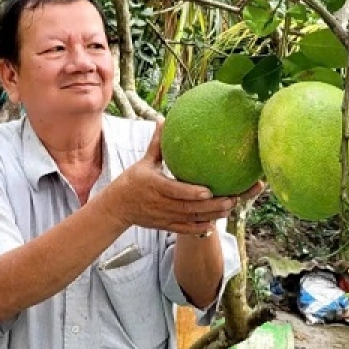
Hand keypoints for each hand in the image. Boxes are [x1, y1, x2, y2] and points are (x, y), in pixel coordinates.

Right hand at [102, 121, 254, 235]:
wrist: (117, 207)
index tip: (208, 190)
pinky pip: (183, 229)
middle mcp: (159, 203)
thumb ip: (157, 144)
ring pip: (189, 219)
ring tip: (229, 208)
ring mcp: (162, 216)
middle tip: (231, 198)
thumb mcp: (144, 162)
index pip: (174, 190)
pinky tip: (214, 225)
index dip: (191, 192)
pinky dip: (198, 228)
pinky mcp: (164, 225)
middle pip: (187, 207)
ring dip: (210, 216)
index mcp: (154, 185)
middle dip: (211, 206)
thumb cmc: (132, 181)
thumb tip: (163, 120)